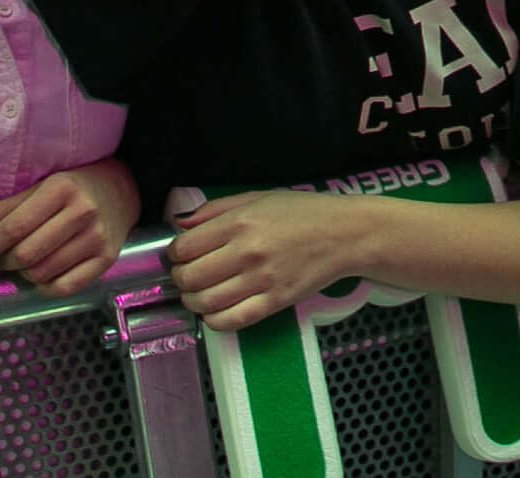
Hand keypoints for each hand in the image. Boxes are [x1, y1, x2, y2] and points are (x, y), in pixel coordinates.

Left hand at [0, 159, 139, 296]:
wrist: (122, 190)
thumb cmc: (74, 188)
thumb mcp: (40, 188)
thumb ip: (4, 210)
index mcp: (61, 189)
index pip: (13, 227)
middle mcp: (82, 213)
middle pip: (26, 254)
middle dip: (4, 262)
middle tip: (0, 258)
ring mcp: (97, 239)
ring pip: (42, 273)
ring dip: (23, 274)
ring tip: (23, 263)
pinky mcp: (106, 260)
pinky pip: (64, 288)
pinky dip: (44, 287)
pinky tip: (41, 276)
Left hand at [169, 187, 371, 331]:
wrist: (345, 234)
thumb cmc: (303, 212)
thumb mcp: (257, 197)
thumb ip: (214, 209)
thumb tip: (180, 223)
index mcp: (241, 222)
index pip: (185, 247)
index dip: (174, 253)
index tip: (179, 254)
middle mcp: (247, 252)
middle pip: (190, 277)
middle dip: (179, 278)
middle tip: (186, 274)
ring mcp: (261, 281)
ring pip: (205, 302)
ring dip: (193, 301)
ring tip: (198, 293)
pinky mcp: (274, 303)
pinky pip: (230, 321)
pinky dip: (213, 321)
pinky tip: (215, 311)